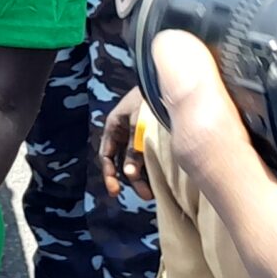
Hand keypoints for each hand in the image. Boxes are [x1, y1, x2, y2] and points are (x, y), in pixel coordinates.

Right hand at [99, 84, 149, 202]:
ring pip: (137, 161)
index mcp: (114, 125)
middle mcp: (124, 131)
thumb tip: (129, 174)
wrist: (170, 82)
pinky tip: (159, 178)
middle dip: (131, 180)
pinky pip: (149, 155)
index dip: (109, 174)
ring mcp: (139, 134)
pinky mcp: (153, 135)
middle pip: (123, 161)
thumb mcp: (138, 124)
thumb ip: (134, 149)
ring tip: (153, 192)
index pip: (106, 155)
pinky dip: (152, 167)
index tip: (115, 190)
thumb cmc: (150, 99)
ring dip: (143, 176)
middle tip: (144, 195)